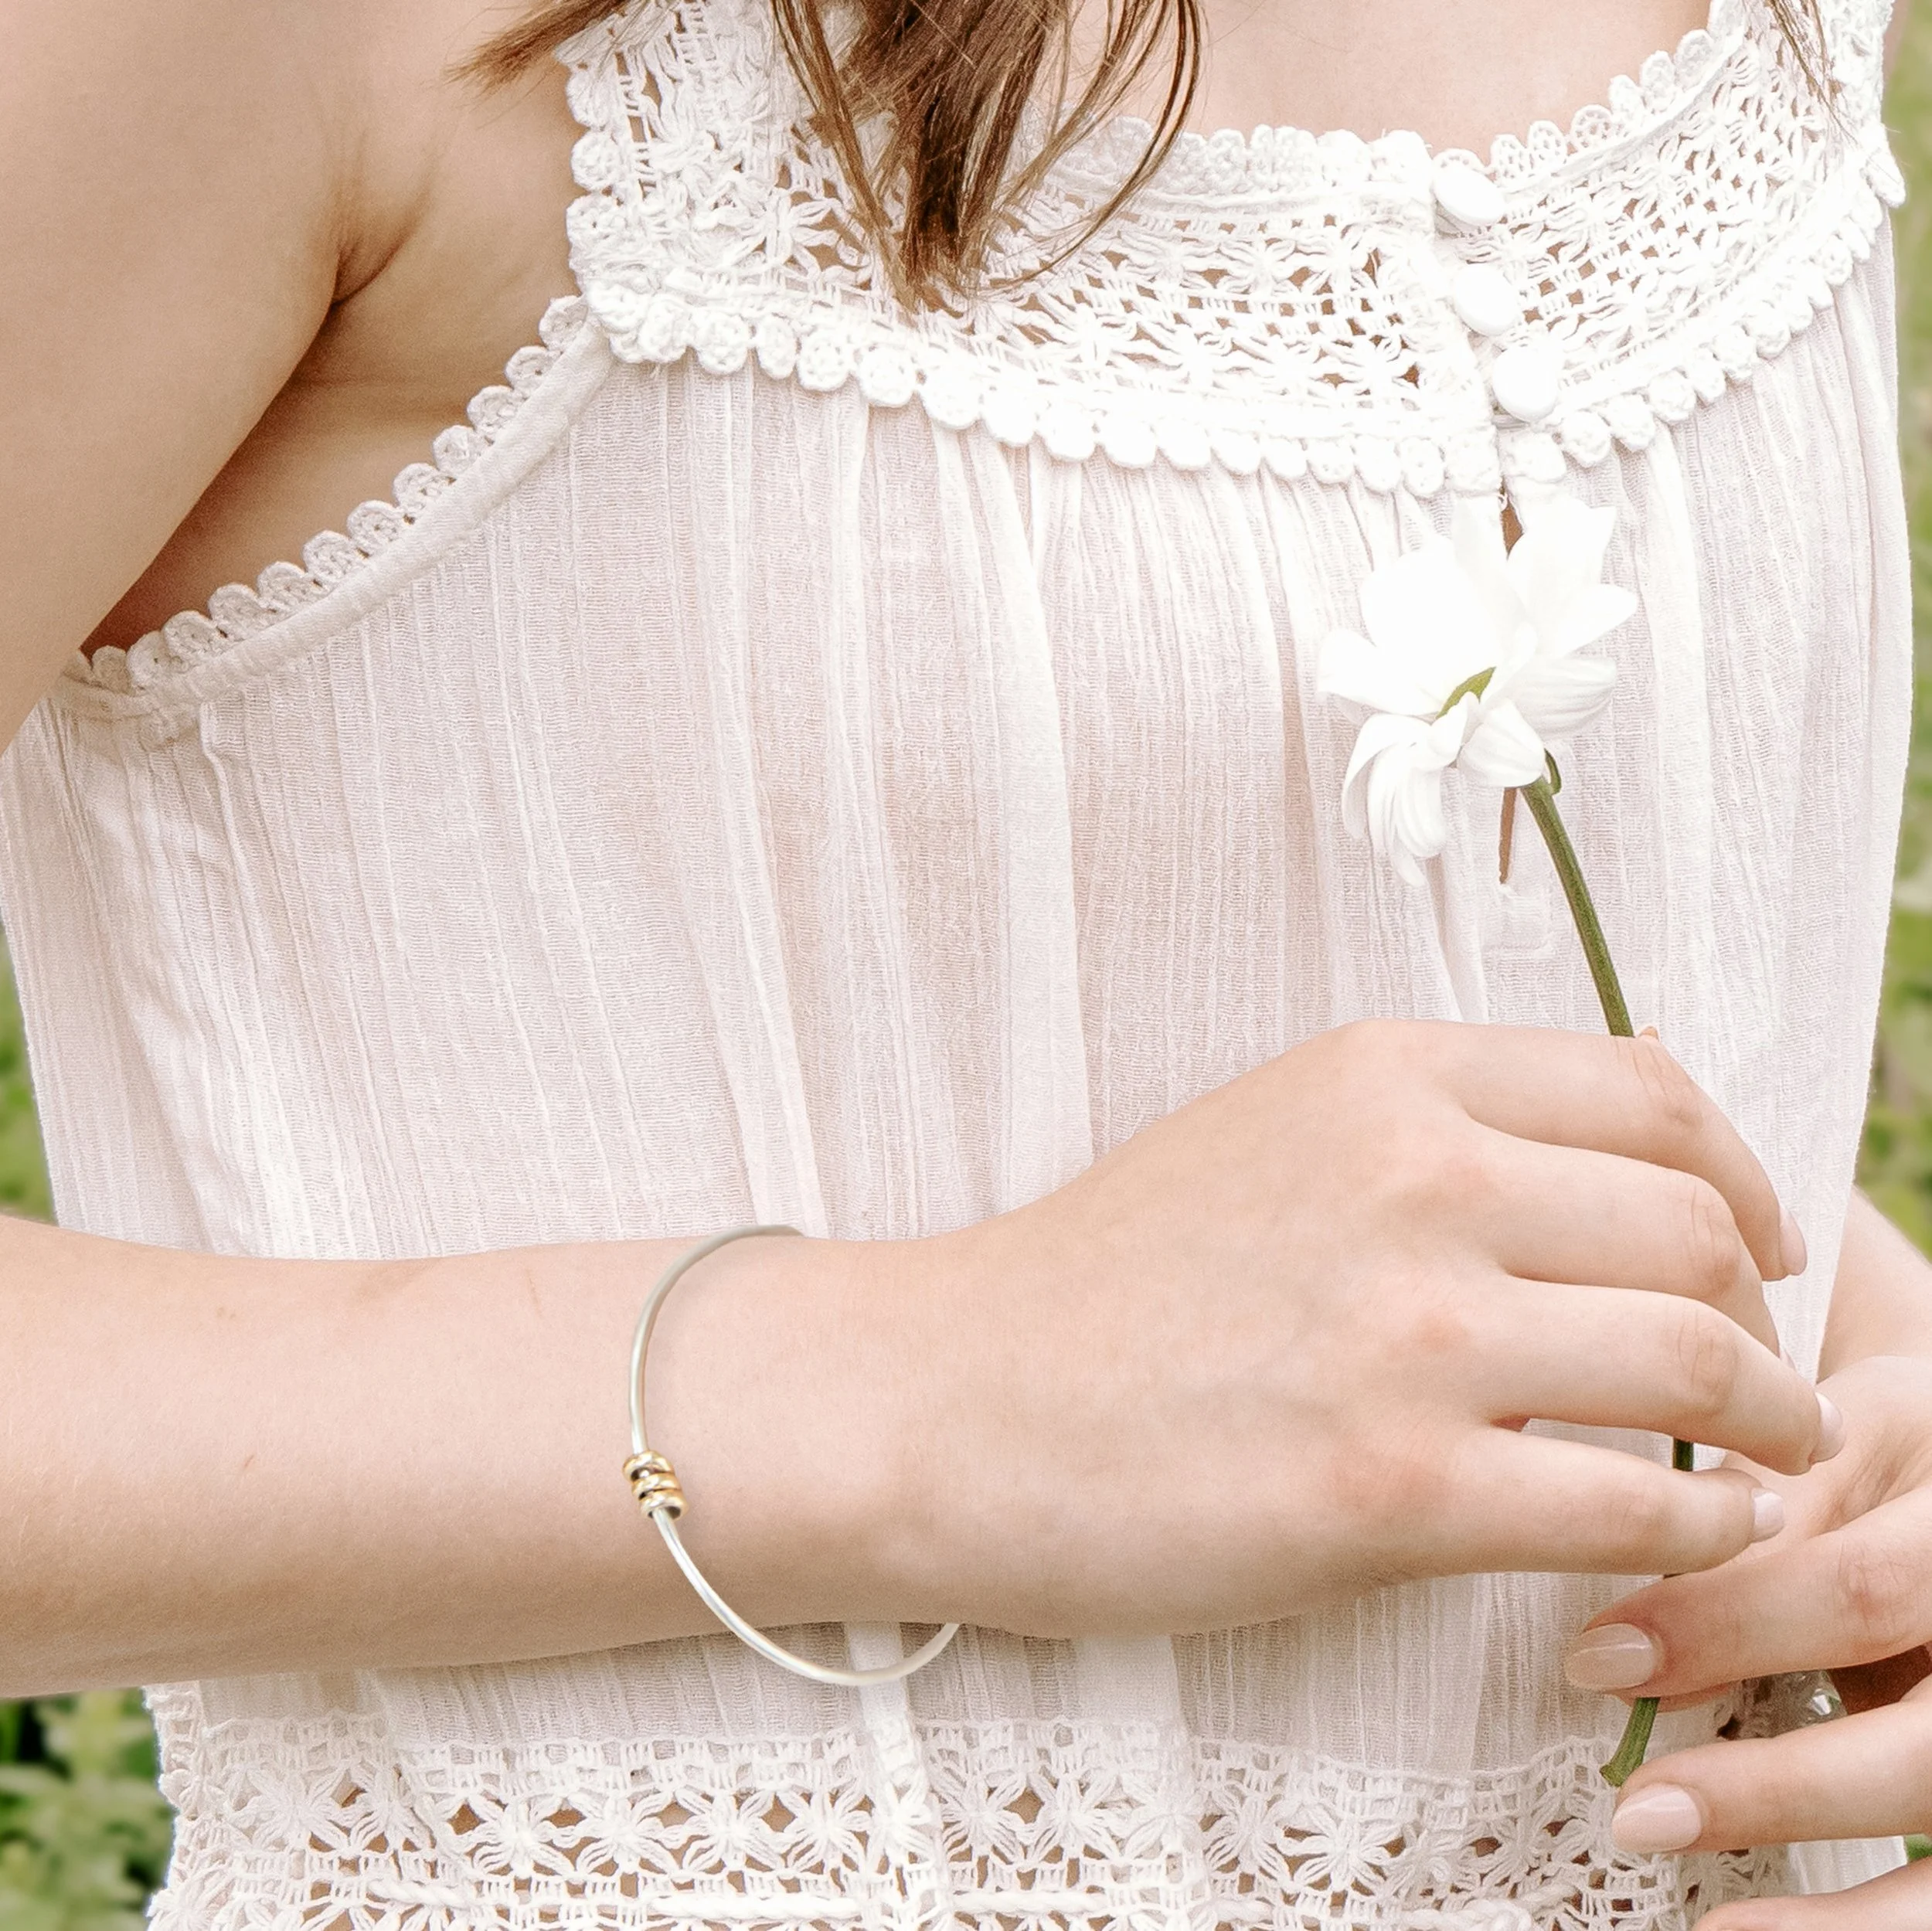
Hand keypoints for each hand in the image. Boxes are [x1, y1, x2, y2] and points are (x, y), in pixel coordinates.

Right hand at [897, 1019, 1834, 1637]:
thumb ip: (1434, 1125)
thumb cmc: (1107, 1279)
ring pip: (1701, 1367)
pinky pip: (1636, 1507)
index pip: (1657, 1094)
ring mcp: (1407, 1332)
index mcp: (1385, 1074)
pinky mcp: (1391, 1489)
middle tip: (1760, 1380)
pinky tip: (1699, 1539)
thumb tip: (1633, 1151)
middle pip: (1697, 1232)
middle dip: (1761, 1319)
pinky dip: (1705, 1531)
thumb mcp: (1273, 1134)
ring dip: (1772, 1429)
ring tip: (1769, 1465)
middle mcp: (1414, 1175)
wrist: (953, 1400)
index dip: (1746, 1179)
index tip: (1758, 1250)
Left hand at [1563, 1354, 1931, 1926]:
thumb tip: (1638, 1620)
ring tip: (1680, 1875)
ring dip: (1799, 1840)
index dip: (1724, 1627)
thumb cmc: (1900, 1451)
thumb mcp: (1843, 1444)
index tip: (1597, 1657)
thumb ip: (1763, 1517)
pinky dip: (1855, 1925)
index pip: (1857, 1587)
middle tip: (1636, 1807)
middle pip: (1915, 1732)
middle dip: (1771, 1779)